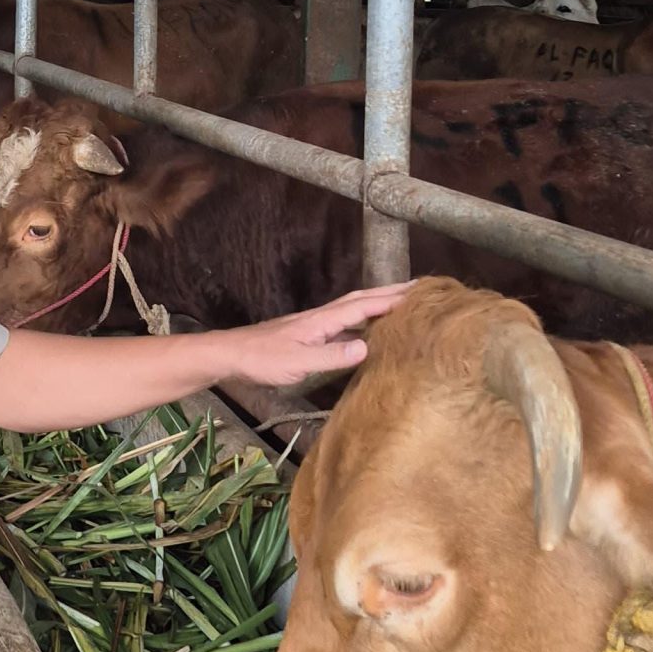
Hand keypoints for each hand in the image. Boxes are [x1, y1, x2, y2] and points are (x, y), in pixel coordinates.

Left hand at [223, 282, 412, 391]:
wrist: (230, 355)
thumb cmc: (261, 359)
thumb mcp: (298, 363)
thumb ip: (331, 356)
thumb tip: (367, 346)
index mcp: (322, 320)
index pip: (364, 305)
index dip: (392, 299)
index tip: (421, 293)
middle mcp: (322, 317)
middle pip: (362, 300)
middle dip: (391, 293)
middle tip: (420, 288)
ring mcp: (315, 325)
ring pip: (354, 310)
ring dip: (378, 304)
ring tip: (403, 304)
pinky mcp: (310, 336)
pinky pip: (345, 324)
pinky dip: (363, 322)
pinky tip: (370, 332)